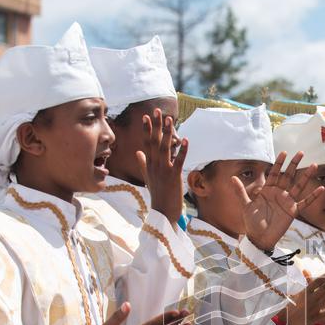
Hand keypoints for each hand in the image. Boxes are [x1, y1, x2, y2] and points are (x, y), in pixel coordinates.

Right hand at [135, 108, 187, 224]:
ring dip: (168, 133)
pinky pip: (179, 161)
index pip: (146, 143)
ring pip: (165, 149)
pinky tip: (186, 140)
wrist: (162, 214)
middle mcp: (154, 166)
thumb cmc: (157, 196)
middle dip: (156, 126)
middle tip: (158, 111)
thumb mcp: (148, 178)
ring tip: (170, 120)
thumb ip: (143, 164)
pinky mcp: (173, 177)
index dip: (147, 129)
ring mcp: (163, 171)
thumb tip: (138, 152)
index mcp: (149, 165)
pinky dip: (183, 150)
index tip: (146, 116)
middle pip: (154, 142)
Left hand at [240, 152, 324, 250]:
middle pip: (288, 176)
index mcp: (267, 190)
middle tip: (301, 152)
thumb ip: (240, 191)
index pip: (274, 173)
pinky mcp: (293, 211)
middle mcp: (279, 194)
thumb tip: (232, 177)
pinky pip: (305, 202)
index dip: (279, 163)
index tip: (284, 152)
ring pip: (298, 186)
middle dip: (294, 164)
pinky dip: (312, 196)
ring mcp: (287, 202)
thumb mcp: (245, 205)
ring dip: (306, 176)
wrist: (259, 238)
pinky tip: (320, 188)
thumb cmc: (251, 222)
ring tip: (314, 165)